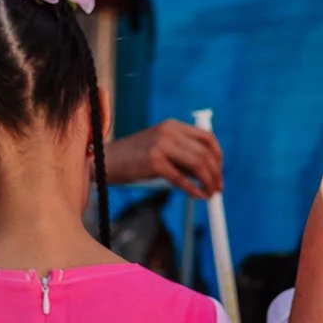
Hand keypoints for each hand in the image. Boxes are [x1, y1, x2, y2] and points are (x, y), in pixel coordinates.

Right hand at [108, 120, 222, 198]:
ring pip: (198, 164)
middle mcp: (169, 132)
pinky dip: (193, 190)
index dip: (218, 157)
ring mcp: (161, 145)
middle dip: (216, 173)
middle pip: (205, 153)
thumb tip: (209, 174)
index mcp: (173, 126)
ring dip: (208, 182)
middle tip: (218, 188)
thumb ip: (183, 158)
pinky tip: (197, 197)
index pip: (207, 138)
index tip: (219, 173)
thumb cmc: (134, 160)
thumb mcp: (161, 151)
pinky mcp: (153, 161)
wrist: (103, 161)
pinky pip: (181, 178)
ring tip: (210, 194)